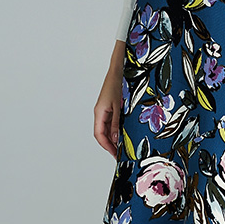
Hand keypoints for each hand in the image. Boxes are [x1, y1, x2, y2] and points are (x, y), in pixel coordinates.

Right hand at [94, 41, 126, 158]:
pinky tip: (125, 132)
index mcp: (99, 112)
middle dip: (110, 144)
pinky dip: (117, 128)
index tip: (115, 155)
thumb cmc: (118, 84)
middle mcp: (100, 112)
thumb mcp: (119, 107)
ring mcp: (105, 108)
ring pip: (107, 127)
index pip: (99, 135)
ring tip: (124, 146)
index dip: (106, 146)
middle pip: (102, 133)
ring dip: (114, 136)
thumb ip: (117, 123)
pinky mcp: (111, 105)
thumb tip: (115, 139)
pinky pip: (112, 120)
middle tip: (120, 154)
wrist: (119, 68)